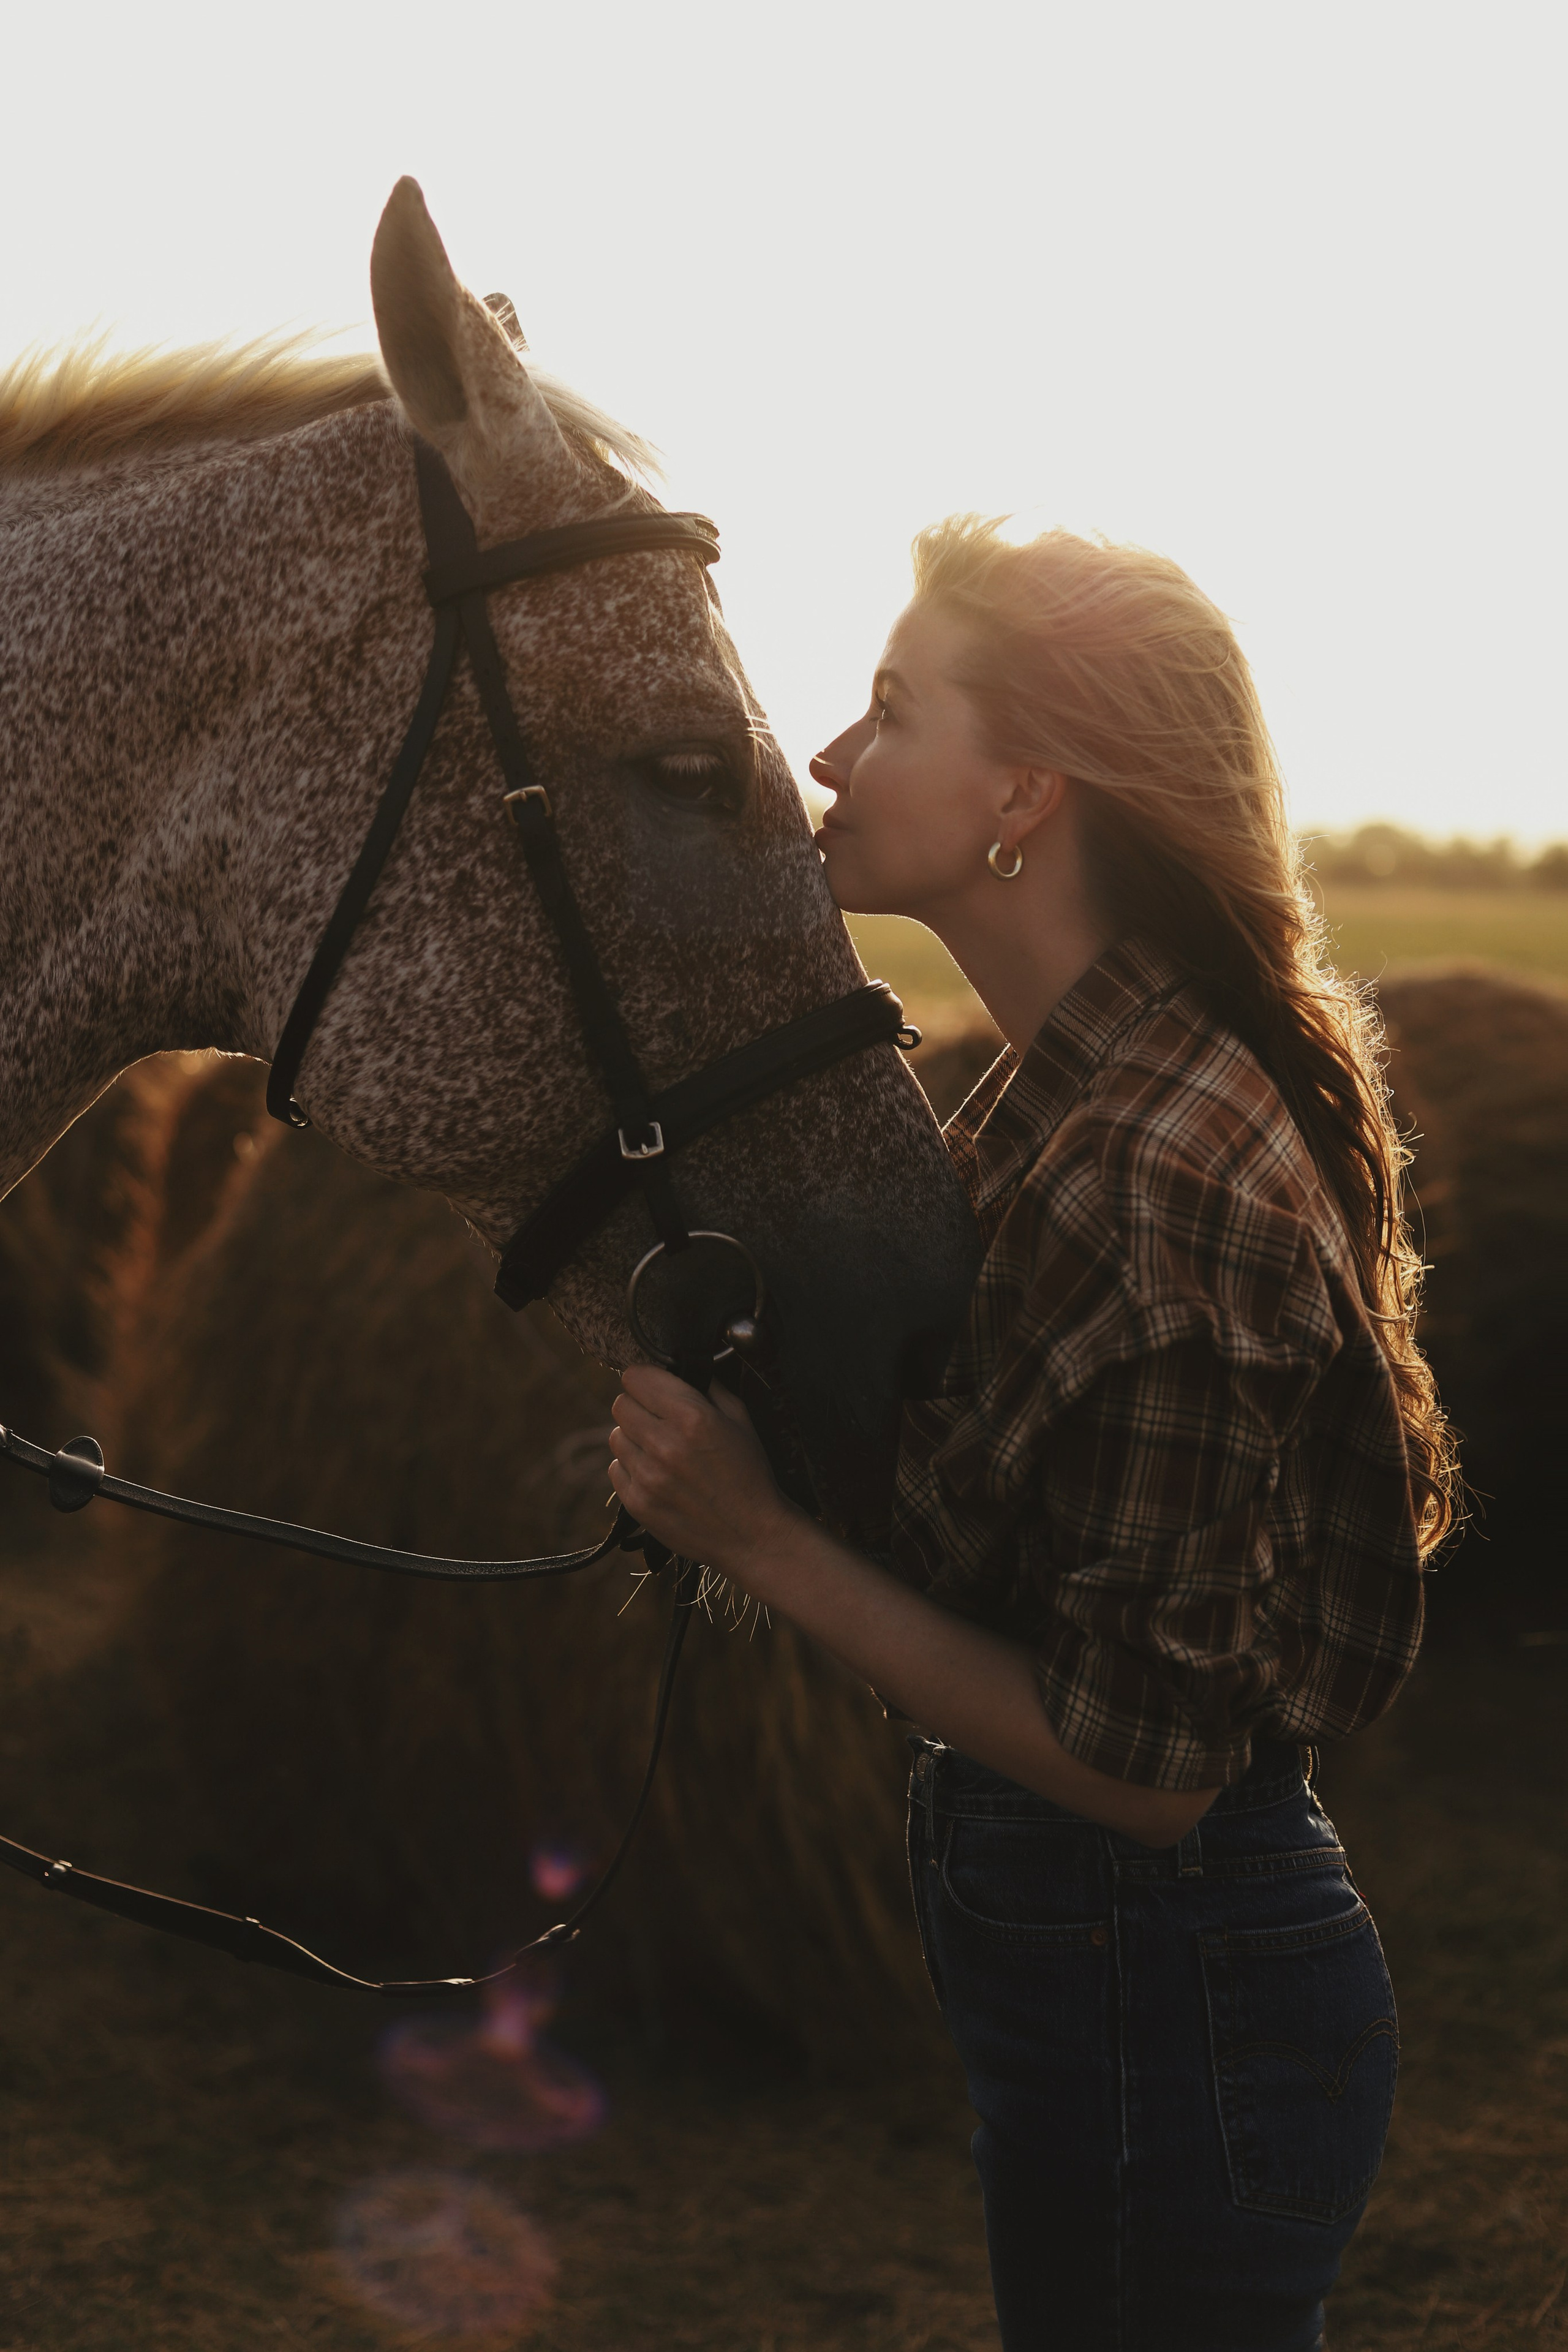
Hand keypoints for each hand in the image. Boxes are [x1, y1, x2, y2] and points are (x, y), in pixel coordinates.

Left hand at [608, 1364, 798, 1580]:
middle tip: (659, 1419)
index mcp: (692, 1417)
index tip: (653, 1387)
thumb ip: (709, 1388)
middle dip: (639, 1406)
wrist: (752, 1535)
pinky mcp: (637, 1503)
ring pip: (615, 1436)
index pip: (635, 1377)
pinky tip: (657, 1474)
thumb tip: (680, 1370)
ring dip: (634, 1438)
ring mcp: (647, 1476)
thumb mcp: (741, 1420)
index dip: (645, 1379)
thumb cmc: (749, 1474)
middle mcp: (664, 1444)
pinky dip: (632, 1467)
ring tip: (660, 1450)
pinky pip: (615, 1468)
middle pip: (620, 1404)